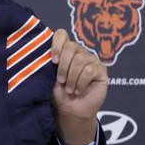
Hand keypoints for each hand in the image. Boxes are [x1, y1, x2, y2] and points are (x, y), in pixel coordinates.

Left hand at [50, 29, 107, 144]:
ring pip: (80, 60)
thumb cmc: (59, 93)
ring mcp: (91, 60)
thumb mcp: (50, 75)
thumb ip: (50, 62)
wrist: (70, 110)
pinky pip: (90, 70)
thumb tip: (42, 52)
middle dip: (63, 66)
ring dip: (72, 77)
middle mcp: (79, 52)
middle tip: (60, 81)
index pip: (62, 34)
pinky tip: (78, 91)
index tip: (53, 61)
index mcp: (65, 51)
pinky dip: (80, 82)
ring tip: (69, 89)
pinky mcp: (101, 70)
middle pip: (71, 47)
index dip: (57, 44)